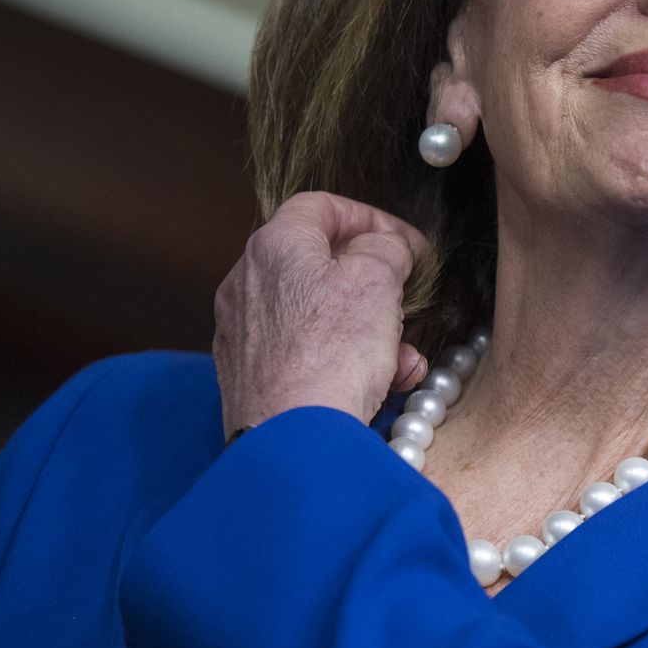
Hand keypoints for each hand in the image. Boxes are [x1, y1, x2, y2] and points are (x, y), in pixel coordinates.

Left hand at [214, 191, 432, 437]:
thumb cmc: (332, 356)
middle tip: (405, 297)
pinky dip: (343, 359)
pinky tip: (381, 383)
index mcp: (274, 246)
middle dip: (373, 282)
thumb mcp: (378, 279)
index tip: (405, 244)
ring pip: (317, 313)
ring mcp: (243, 332)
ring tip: (402, 355)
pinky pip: (305, 351)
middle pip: (318, 263)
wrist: (293, 442)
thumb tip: (385, 248)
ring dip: (367, 328)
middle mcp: (247, 284)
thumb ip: (386, 247)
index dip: (370, 217)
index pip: (321, 206)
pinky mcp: (247, 375)